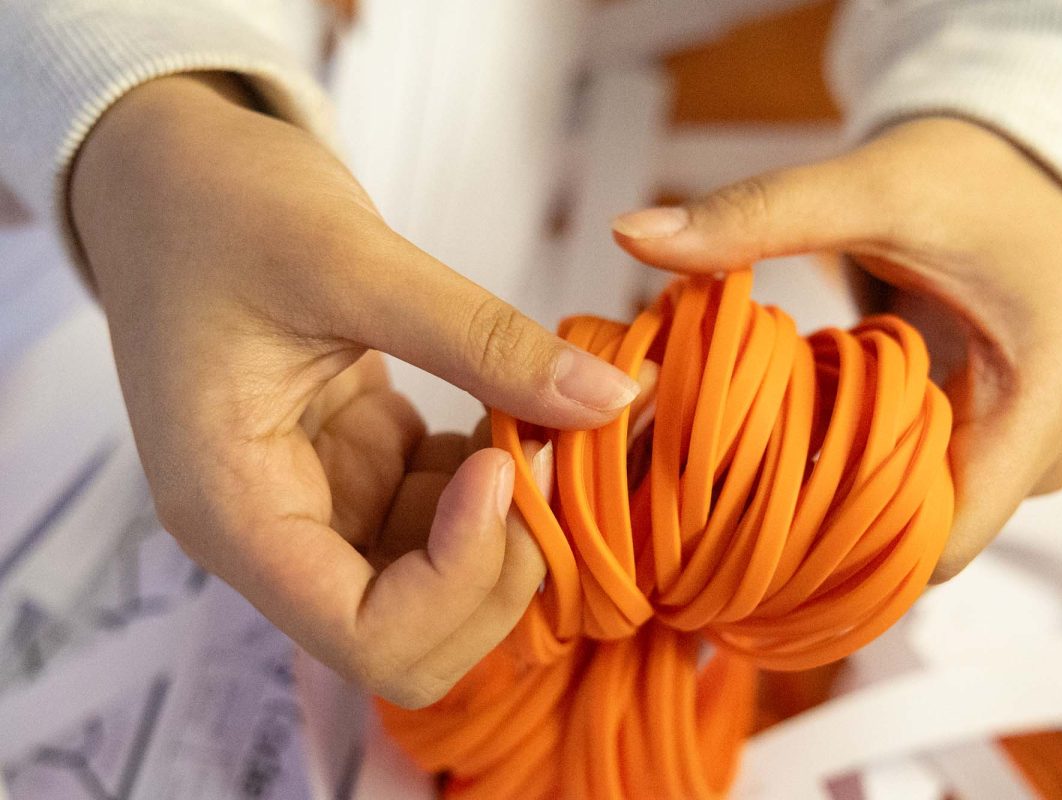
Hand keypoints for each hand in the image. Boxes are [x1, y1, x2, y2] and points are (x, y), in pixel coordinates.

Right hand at [69, 73, 636, 705]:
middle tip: (553, 453)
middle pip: (412, 635)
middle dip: (499, 564)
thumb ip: (482, 340)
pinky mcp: (356, 471)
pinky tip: (509, 405)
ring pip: (441, 583)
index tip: (501, 466)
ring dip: (510, 521)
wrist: (171, 173)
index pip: (365, 636)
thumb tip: (611, 398)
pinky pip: (446, 517)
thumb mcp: (349, 259)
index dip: (458, 578)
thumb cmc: (220, 204)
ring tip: (544, 415)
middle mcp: (272, 532)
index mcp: (234, 510)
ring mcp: (319, 505)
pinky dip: (494, 479)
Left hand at [612, 117, 1061, 580]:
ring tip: (742, 479)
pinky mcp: (981, 441)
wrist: (1024, 168)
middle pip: (920, 541)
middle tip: (718, 504)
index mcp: (1040, 404)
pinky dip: (848, 474)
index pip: (941, 544)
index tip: (741, 532)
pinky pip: (910, 486)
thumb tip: (629, 233)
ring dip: (831, 502)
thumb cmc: (969, 175)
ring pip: (911, 519)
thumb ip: (757, 214)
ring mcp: (1013, 451)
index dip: (843, 555)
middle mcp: (1040, 448)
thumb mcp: (868, 188)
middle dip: (821, 530)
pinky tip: (786, 451)